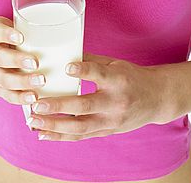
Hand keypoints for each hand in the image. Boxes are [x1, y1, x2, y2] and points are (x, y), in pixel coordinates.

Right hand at [0, 16, 46, 105]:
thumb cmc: (6, 35)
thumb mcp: (9, 24)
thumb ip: (27, 24)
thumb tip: (64, 22)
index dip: (7, 35)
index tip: (21, 37)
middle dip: (17, 61)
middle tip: (36, 62)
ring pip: (3, 79)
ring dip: (22, 82)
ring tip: (41, 81)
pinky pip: (7, 95)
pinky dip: (20, 98)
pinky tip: (34, 98)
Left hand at [28, 53, 169, 141]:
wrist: (157, 99)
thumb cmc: (132, 77)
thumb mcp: (115, 63)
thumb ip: (91, 61)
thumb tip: (62, 52)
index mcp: (118, 80)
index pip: (99, 75)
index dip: (83, 71)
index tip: (66, 67)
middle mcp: (115, 102)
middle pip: (84, 107)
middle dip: (58, 107)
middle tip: (36, 104)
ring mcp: (111, 121)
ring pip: (79, 128)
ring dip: (54, 126)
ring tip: (33, 121)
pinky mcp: (107, 132)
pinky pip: (81, 137)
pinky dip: (61, 136)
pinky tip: (43, 134)